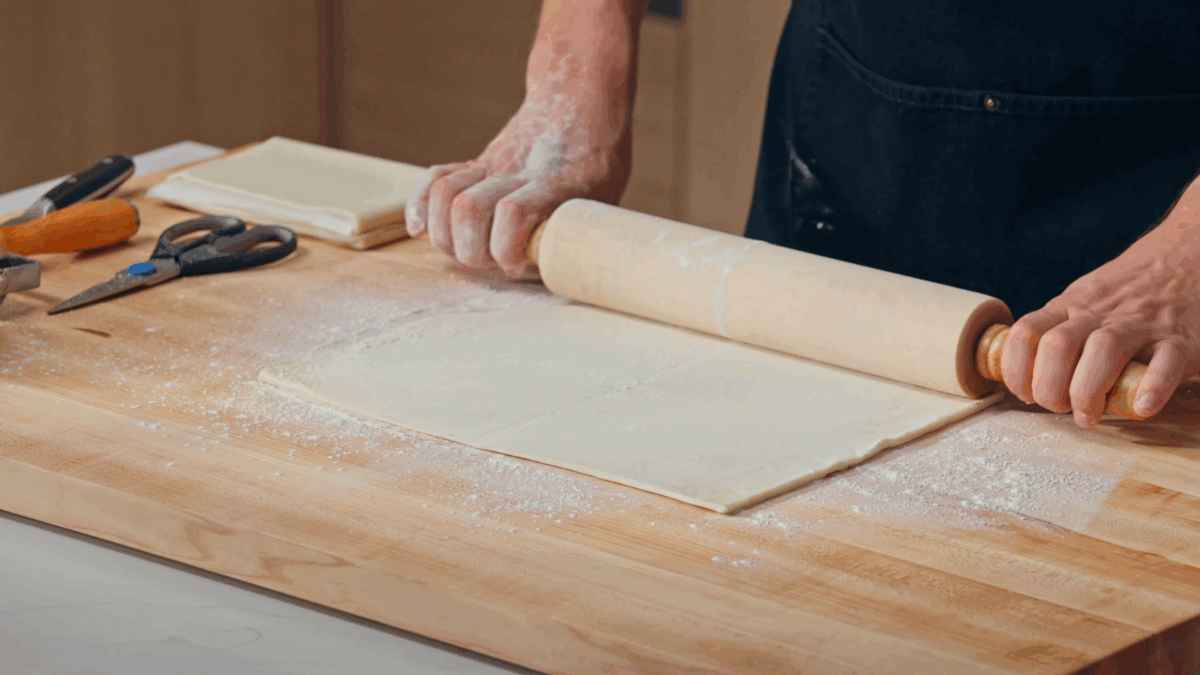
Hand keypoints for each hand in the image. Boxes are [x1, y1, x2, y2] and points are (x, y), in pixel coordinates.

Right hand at [405, 0, 641, 277]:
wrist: (577, 98)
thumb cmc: (599, 155)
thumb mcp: (608, 192)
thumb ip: (587, 229)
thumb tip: (581, 271)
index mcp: (553, 182)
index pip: (513, 213)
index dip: (506, 249)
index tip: (517, 267)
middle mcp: (515, 171)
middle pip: (468, 209)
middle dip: (472, 250)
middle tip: (491, 263)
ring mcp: (491, 164)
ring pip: (445, 196)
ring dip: (446, 235)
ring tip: (466, 252)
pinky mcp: (477, 162)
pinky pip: (435, 179)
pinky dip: (419, 206)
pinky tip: (419, 230)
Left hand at [1000, 237, 1199, 426]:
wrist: (1185, 261)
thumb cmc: (1126, 292)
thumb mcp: (1081, 299)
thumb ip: (1055, 327)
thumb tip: (1022, 370)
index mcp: (1070, 306)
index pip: (1025, 333)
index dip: (1016, 370)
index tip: (1025, 395)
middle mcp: (1100, 313)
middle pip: (1058, 347)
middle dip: (1049, 388)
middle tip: (1060, 409)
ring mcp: (1141, 324)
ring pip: (1103, 350)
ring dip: (1088, 391)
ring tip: (1090, 416)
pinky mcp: (1179, 338)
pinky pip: (1165, 361)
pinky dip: (1153, 387)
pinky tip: (1142, 406)